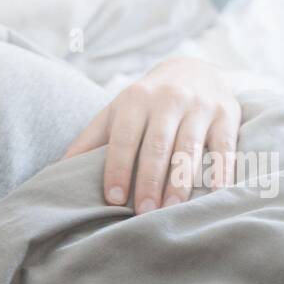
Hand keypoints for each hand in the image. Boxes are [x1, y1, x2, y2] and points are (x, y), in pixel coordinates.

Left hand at [62, 57, 241, 212]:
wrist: (193, 70)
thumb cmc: (145, 104)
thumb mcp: (114, 114)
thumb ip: (88, 142)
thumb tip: (55, 173)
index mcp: (135, 100)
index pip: (124, 138)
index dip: (118, 168)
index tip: (114, 199)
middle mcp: (169, 99)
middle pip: (158, 147)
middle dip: (149, 182)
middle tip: (143, 213)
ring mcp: (201, 105)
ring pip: (190, 149)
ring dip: (181, 182)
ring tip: (172, 209)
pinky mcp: (228, 114)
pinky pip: (225, 146)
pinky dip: (221, 171)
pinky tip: (215, 194)